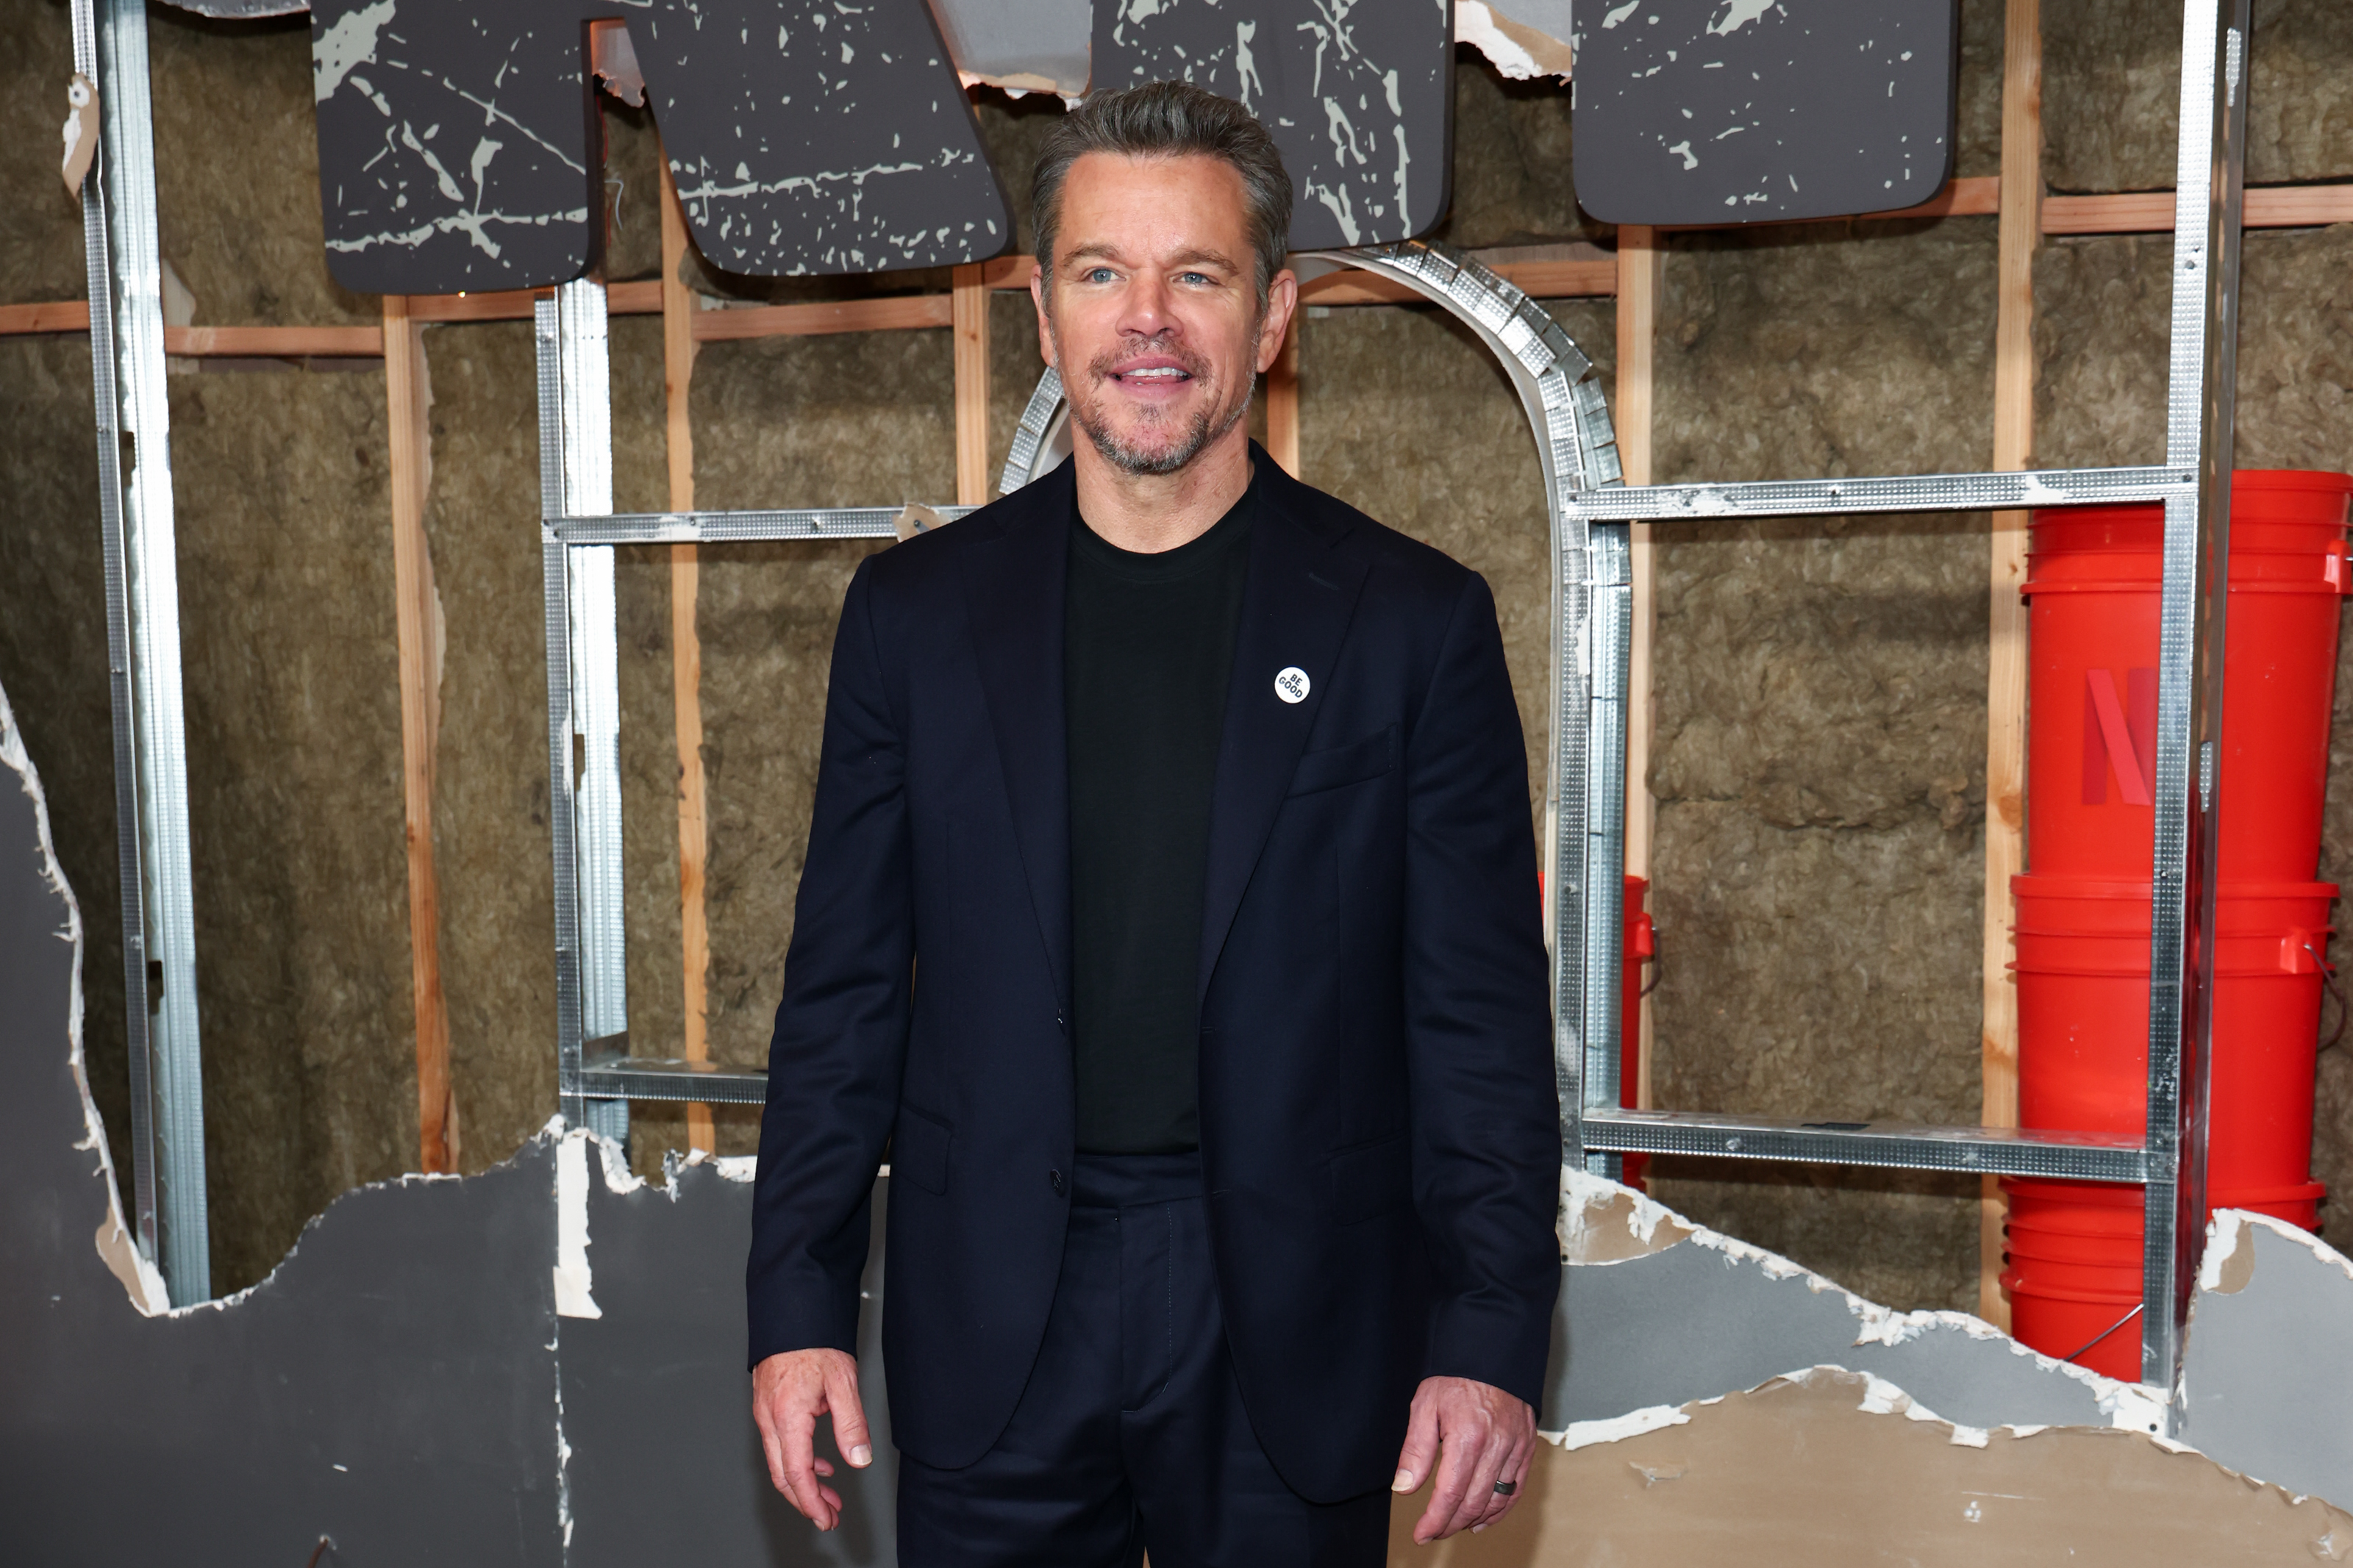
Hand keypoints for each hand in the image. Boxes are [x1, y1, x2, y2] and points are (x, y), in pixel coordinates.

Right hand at [752, 1348, 873, 1529]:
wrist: (793, 1312)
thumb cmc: (815, 1341)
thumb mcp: (843, 1381)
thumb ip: (851, 1423)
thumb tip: (858, 1457)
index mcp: (787, 1416)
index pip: (796, 1474)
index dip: (811, 1502)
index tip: (825, 1518)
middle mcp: (770, 1418)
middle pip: (782, 1475)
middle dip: (807, 1500)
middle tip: (830, 1514)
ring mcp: (765, 1412)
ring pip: (779, 1461)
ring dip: (804, 1482)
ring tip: (829, 1494)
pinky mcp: (767, 1405)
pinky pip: (779, 1444)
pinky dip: (798, 1460)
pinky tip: (819, 1462)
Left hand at [1391, 1375, 1534, 1542]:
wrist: (1492, 1351)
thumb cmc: (1456, 1375)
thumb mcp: (1425, 1406)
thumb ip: (1416, 1451)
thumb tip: (1404, 1487)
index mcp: (1469, 1437)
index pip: (1451, 1494)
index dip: (1435, 1520)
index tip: (1422, 1534)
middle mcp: (1497, 1446)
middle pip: (1474, 1503)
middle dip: (1451, 1523)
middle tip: (1433, 1531)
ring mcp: (1516, 1448)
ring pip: (1497, 1500)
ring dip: (1474, 1519)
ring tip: (1454, 1525)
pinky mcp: (1527, 1447)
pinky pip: (1516, 1489)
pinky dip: (1501, 1509)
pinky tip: (1484, 1518)